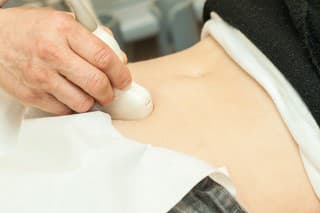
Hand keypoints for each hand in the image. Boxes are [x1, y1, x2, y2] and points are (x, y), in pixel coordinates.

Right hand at [0, 7, 130, 113]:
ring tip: (89, 94)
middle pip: (97, 83)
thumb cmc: (28, 29)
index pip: (104, 57)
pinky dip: (72, 106)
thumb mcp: (62, 22)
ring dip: (92, 101)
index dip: (120, 73)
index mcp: (64, 31)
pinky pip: (63, 110)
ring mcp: (41, 77)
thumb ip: (92, 38)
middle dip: (110, 92)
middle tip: (110, 91)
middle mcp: (52, 54)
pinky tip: (71, 96)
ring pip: (82, 102)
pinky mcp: (32, 95)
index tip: (124, 80)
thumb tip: (117, 58)